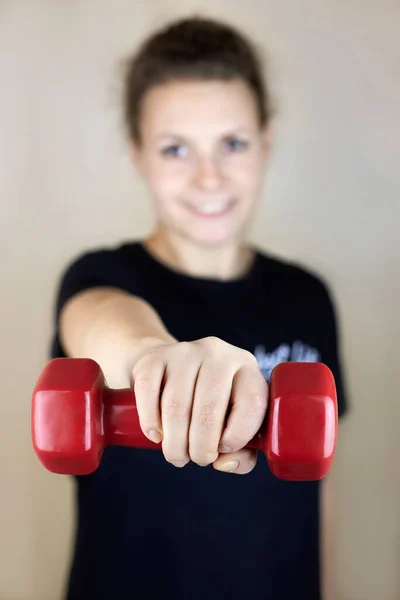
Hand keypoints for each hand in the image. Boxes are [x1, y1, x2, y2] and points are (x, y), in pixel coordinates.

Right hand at [131, 336, 267, 473]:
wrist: (167, 369)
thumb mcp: (233, 422)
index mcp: (246, 367)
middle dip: (201, 448)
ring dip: (175, 443)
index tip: (224, 450)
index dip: (240, 435)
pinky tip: (156, 436)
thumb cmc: (207, 402)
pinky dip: (150, 422)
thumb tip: (225, 463)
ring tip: (177, 455)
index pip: (253, 402)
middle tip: (197, 459)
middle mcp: (218, 354)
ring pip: (176, 406)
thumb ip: (242, 451)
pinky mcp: (153, 358)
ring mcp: (184, 352)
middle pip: (209, 409)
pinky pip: (149, 393)